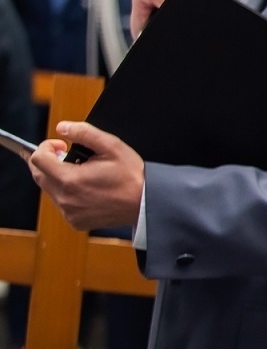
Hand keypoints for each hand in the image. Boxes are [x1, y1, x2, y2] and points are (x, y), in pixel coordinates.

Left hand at [29, 122, 144, 230]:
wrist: (146, 203)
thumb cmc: (132, 176)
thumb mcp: (112, 146)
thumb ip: (84, 132)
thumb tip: (63, 128)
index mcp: (70, 179)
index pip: (37, 159)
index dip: (46, 147)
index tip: (60, 145)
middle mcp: (65, 199)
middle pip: (38, 175)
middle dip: (47, 161)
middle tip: (65, 155)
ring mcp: (69, 212)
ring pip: (49, 189)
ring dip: (57, 177)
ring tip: (81, 172)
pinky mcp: (75, 221)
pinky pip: (61, 203)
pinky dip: (66, 193)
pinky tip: (86, 188)